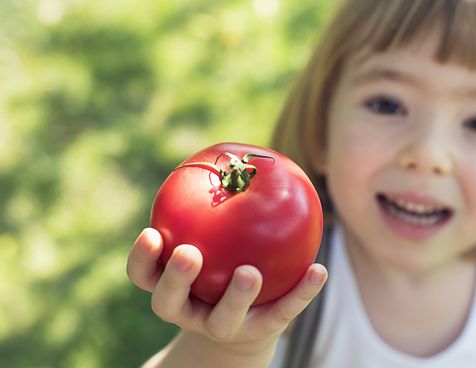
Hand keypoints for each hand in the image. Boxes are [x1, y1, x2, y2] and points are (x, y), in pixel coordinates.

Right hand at [126, 228, 327, 355]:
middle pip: (169, 302)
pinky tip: (319, 270)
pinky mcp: (259, 331)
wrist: (243, 323)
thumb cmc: (220, 267)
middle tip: (189, 255)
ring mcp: (222, 326)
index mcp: (170, 287)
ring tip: (250, 272)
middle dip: (176, 279)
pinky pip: (281, 312)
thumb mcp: (210, 241)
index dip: (142, 258)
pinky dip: (301, 293)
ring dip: (236, 296)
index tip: (152, 233)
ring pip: (223, 319)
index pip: (144, 274)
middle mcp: (188, 310)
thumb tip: (236, 157)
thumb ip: (213, 211)